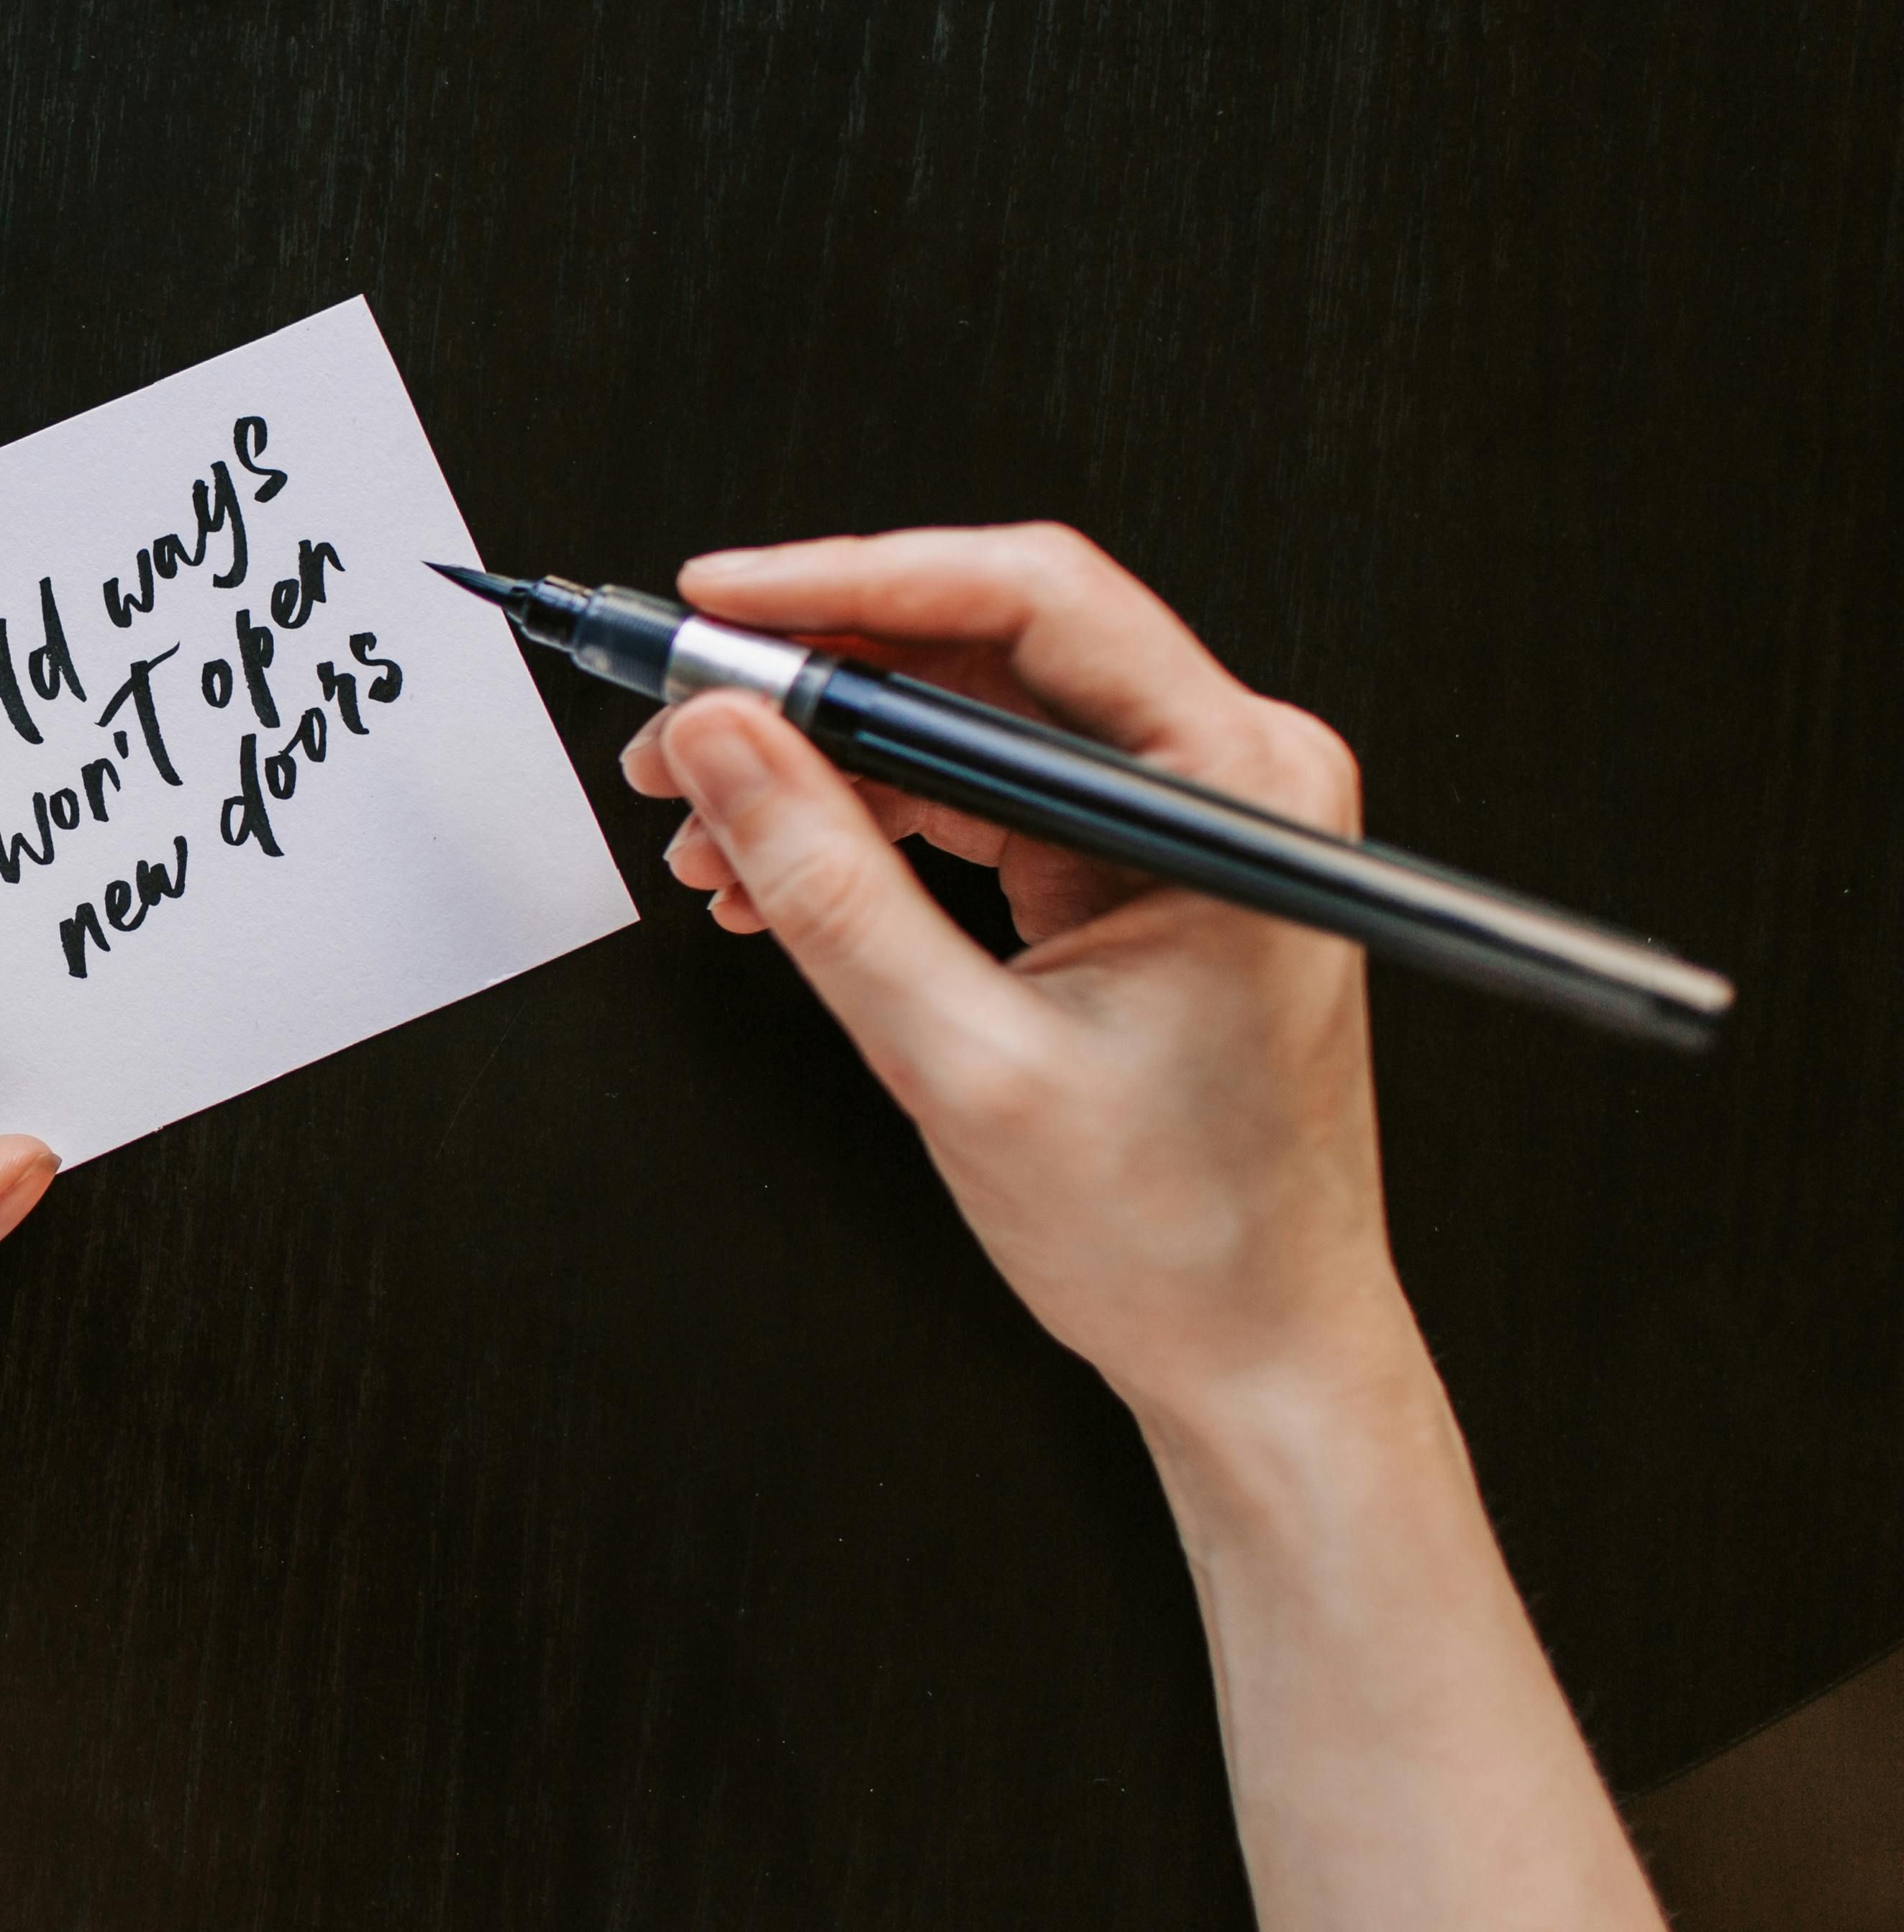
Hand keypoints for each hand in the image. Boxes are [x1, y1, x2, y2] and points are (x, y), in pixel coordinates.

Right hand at [620, 523, 1392, 1417]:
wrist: (1261, 1357)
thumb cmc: (1187, 1239)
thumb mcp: (967, 1064)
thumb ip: (831, 889)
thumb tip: (725, 746)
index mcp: (1238, 792)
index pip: (1034, 604)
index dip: (858, 583)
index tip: (727, 604)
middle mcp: (1222, 780)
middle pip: (983, 652)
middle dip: (808, 686)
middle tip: (679, 726)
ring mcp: (1173, 823)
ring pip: (958, 726)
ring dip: (818, 764)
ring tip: (703, 825)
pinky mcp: (1126, 870)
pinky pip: (970, 800)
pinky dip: (862, 824)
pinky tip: (768, 869)